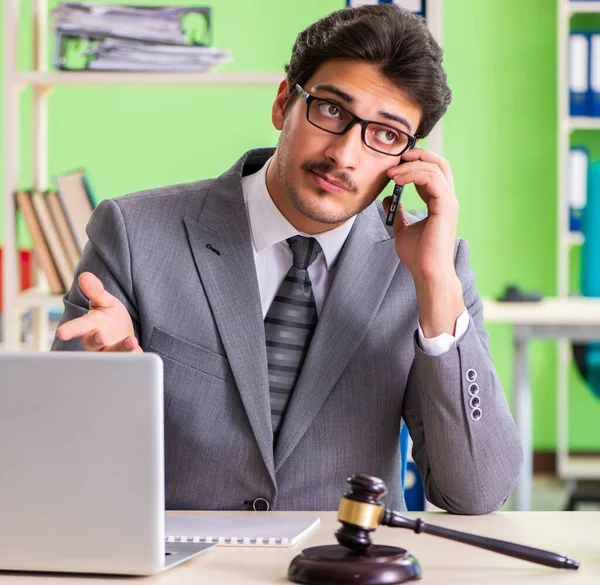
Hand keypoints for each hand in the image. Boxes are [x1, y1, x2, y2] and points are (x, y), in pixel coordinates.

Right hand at [56, 272, 141, 351]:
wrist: (125, 337)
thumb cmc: (110, 319)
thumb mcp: (105, 302)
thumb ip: (95, 291)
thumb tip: (84, 275)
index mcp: (89, 326)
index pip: (78, 327)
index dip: (70, 330)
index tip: (62, 333)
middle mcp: (96, 342)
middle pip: (92, 343)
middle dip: (95, 340)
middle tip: (100, 336)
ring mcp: (109, 352)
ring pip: (111, 353)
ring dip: (119, 348)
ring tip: (130, 340)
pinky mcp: (123, 359)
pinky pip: (127, 358)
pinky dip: (132, 353)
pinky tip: (137, 345)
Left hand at [383, 148, 457, 283]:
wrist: (426, 273)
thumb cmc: (418, 256)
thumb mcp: (402, 229)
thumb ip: (398, 213)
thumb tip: (387, 199)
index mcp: (439, 202)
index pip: (432, 172)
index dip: (414, 163)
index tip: (394, 165)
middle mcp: (447, 199)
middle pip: (439, 162)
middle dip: (418, 154)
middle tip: (396, 157)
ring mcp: (449, 201)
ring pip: (435, 167)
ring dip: (411, 165)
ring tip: (391, 172)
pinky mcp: (446, 206)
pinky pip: (432, 179)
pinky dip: (414, 174)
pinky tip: (397, 179)